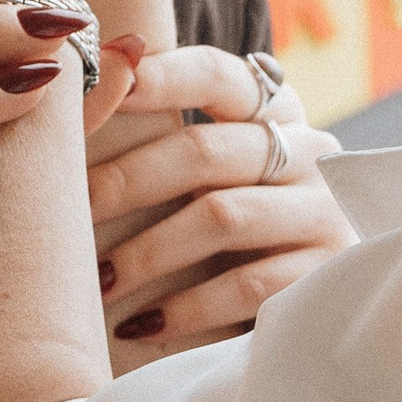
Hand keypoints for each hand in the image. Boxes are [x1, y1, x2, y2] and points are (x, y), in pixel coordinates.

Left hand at [85, 45, 355, 362]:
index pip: (215, 76)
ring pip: (221, 216)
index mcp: (275, 111)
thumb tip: (96, 87)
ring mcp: (324, 210)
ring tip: (99, 281)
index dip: (159, 78)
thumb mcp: (216, 175)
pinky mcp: (328, 272)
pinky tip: (144, 325)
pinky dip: (188, 307)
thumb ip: (166, 134)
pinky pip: (247, 285)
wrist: (328, 305)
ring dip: (148, 251)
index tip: (103, 88)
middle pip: (205, 151)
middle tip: (74, 210)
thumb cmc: (239, 228)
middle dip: (127, 180)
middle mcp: (308, 151)